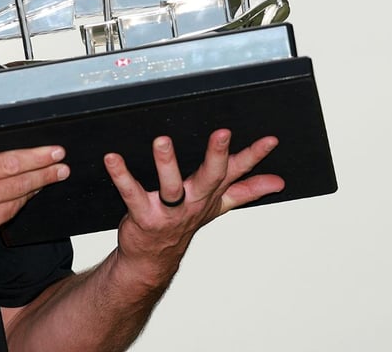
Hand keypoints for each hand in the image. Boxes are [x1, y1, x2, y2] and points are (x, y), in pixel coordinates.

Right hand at [0, 143, 68, 269]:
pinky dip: (6, 211)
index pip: (12, 163)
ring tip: (41, 183)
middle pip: (22, 185)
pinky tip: (10, 203)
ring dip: (30, 193)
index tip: (55, 152)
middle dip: (46, 175)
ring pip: (15, 206)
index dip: (39, 157)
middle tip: (62, 168)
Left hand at [105, 130, 282, 270]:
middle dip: (217, 156)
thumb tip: (278, 182)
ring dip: (166, 163)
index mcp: (212, 194)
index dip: (255, 157)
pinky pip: (132, 193)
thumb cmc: (184, 223)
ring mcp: (169, 211)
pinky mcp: (144, 215)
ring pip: (171, 186)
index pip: (238, 173)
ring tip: (162, 141)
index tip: (270, 140)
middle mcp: (194, 201)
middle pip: (210, 178)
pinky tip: (113, 159)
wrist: (152, 258)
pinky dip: (121, 176)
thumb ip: (247, 190)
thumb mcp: (219, 205)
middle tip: (222, 134)